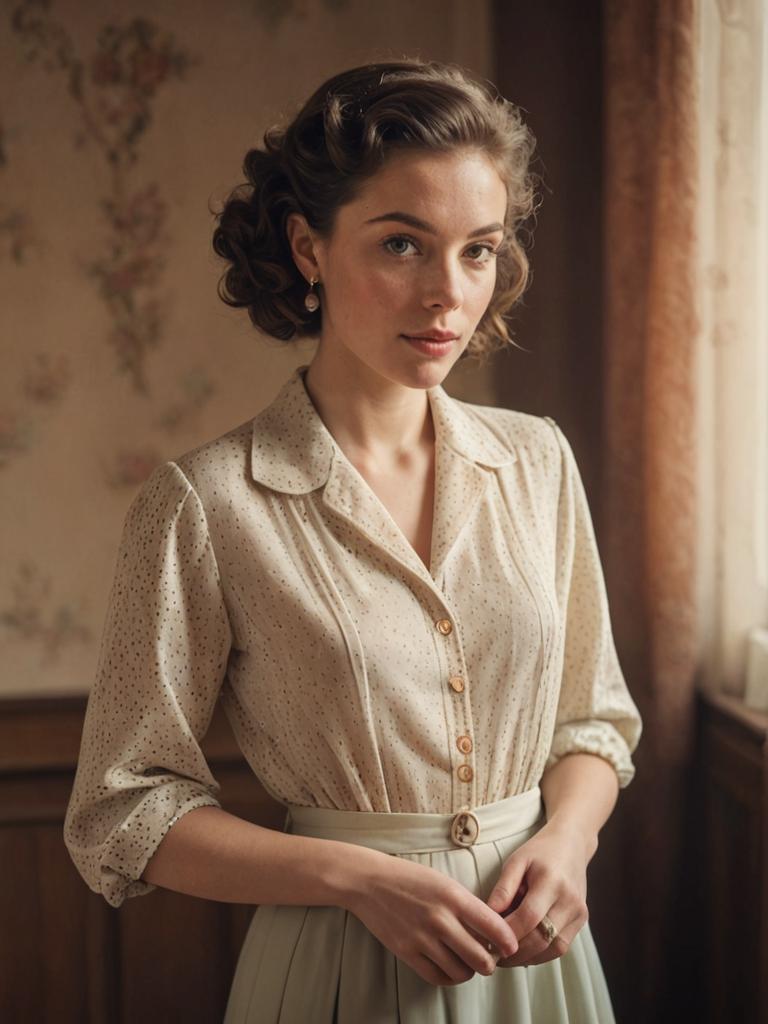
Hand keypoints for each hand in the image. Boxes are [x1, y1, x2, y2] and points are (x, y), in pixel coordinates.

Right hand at [345, 852, 519, 986]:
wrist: (370, 882)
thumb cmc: (411, 878)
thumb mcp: (444, 882)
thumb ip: (467, 906)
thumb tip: (492, 931)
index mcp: (454, 897)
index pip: (495, 927)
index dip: (508, 942)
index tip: (511, 947)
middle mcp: (441, 919)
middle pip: (482, 959)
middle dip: (490, 962)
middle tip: (489, 957)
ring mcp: (423, 938)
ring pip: (462, 972)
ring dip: (470, 971)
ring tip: (468, 961)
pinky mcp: (407, 953)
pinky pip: (438, 977)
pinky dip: (449, 977)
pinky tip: (450, 967)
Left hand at [484, 820, 592, 967]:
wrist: (571, 844)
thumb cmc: (539, 852)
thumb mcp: (516, 861)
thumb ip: (503, 889)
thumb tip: (487, 916)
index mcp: (551, 880)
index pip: (528, 917)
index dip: (506, 933)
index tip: (486, 941)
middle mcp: (570, 899)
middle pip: (541, 938)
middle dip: (514, 952)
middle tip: (492, 956)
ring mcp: (579, 912)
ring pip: (553, 949)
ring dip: (527, 958)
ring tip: (505, 956)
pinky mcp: (582, 920)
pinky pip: (561, 947)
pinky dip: (541, 954)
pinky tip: (524, 950)